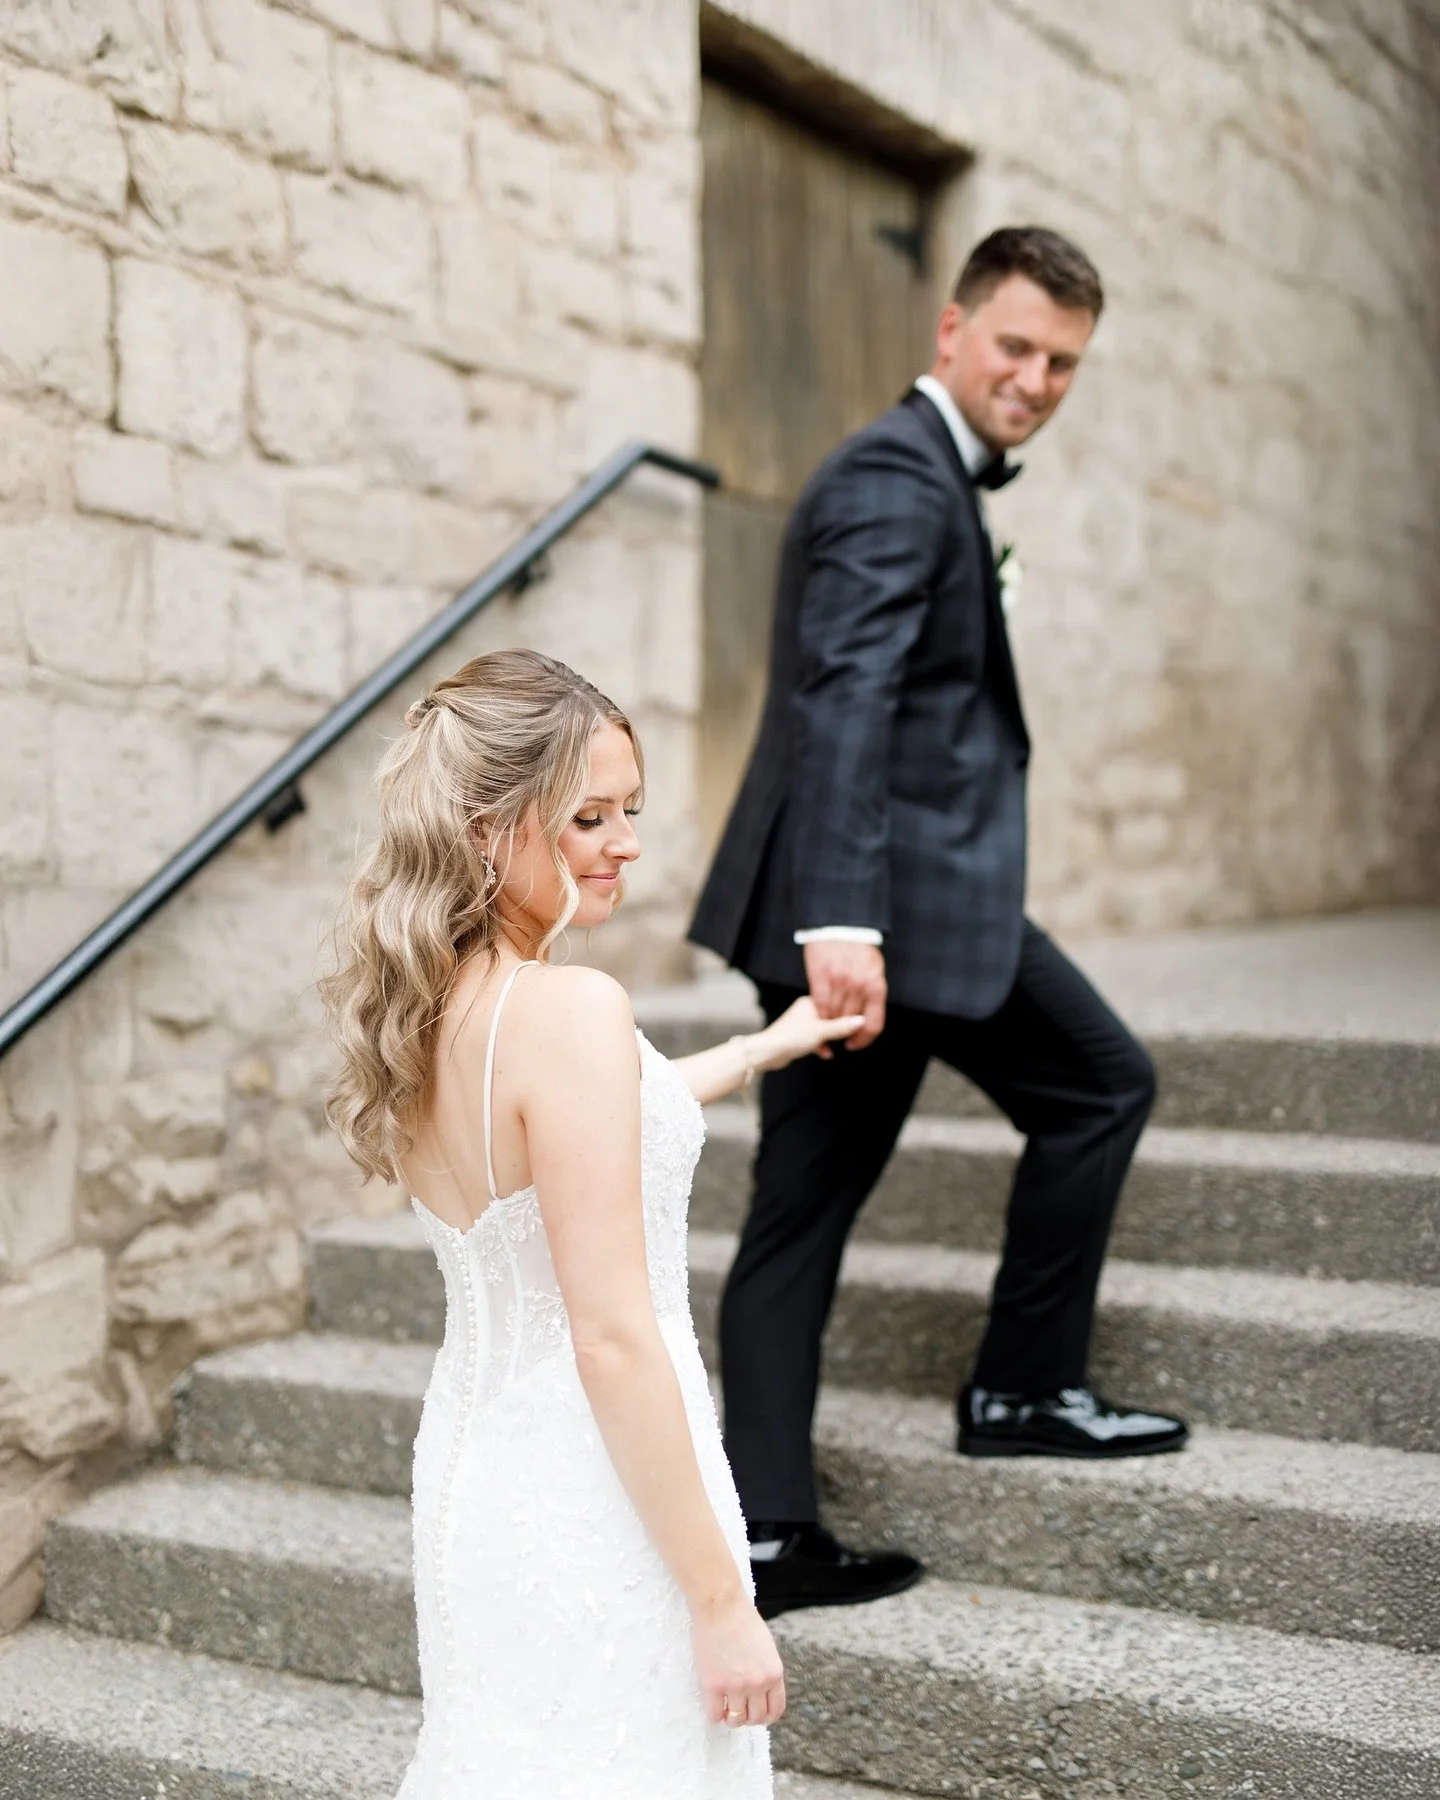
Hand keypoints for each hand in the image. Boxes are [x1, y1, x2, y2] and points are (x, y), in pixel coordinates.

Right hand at [691, 1593, 785, 1727]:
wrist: (720, 1603)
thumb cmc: (741, 1618)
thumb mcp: (765, 1646)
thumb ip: (766, 1669)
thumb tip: (761, 1690)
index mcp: (774, 1673)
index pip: (776, 1710)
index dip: (765, 1716)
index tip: (756, 1713)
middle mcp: (758, 1683)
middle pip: (756, 1718)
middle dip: (747, 1717)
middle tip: (737, 1708)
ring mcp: (736, 1686)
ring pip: (736, 1720)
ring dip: (730, 1718)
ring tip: (725, 1708)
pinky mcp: (713, 1685)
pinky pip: (714, 1715)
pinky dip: (714, 1715)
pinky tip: (712, 1704)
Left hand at [753, 996, 865, 1070]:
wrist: (767, 1053)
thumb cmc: (791, 1038)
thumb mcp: (822, 1031)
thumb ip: (842, 1026)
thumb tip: (862, 1020)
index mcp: (810, 1002)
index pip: (835, 1002)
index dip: (847, 1013)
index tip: (857, 1023)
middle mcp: (805, 1010)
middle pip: (831, 1016)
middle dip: (840, 1027)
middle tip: (848, 1036)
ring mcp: (801, 1023)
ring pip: (823, 1029)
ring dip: (830, 1038)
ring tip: (837, 1045)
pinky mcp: (797, 1036)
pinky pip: (815, 1039)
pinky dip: (821, 1045)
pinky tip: (826, 1053)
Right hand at [802, 940, 885, 1049]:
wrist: (841, 926)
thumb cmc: (859, 949)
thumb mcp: (874, 971)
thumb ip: (872, 994)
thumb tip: (867, 1018)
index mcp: (876, 987)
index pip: (872, 1026)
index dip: (862, 1041)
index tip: (853, 1044)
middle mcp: (860, 987)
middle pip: (851, 1023)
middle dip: (843, 1032)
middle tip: (837, 1033)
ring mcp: (840, 982)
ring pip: (834, 1016)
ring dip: (830, 1023)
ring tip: (827, 1022)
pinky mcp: (821, 977)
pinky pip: (820, 1004)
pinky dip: (819, 1012)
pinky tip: (820, 1013)